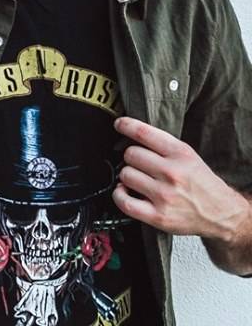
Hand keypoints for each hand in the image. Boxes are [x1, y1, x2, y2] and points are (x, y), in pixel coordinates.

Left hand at [112, 116, 250, 241]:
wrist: (223, 214)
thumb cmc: (201, 183)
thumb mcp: (187, 155)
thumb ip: (161, 144)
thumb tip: (129, 134)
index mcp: (180, 154)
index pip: (143, 133)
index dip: (125, 125)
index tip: (119, 124)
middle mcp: (172, 173)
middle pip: (130, 154)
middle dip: (132, 158)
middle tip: (140, 165)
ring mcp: (165, 195)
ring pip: (126, 175)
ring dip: (128, 176)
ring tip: (139, 180)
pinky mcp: (159, 216)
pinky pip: (124, 202)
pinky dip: (119, 195)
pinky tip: (126, 192)